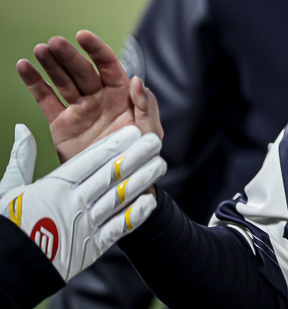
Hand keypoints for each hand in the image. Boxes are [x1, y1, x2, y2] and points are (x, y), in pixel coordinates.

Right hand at [0, 124, 165, 281]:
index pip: (90, 161)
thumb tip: (23, 130)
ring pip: (119, 197)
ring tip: (160, 165)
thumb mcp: (12, 188)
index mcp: (53, 187)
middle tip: (155, 142)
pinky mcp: (91, 247)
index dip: (115, 145)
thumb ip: (23, 158)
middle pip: (111, 175)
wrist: (10, 268)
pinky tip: (151, 201)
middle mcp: (73, 203)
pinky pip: (118, 228)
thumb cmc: (10, 223)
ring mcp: (84, 225)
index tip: (133, 132)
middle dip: (136, 156)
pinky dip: (135, 214)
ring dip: (143, 180)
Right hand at [17, 30, 162, 161]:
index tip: (83, 36)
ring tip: (40, 49)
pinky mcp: (61, 124)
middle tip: (54, 42)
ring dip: (50, 65)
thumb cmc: (138, 153)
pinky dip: (34, 84)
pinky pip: (46, 100)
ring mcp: (79, 109)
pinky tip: (25, 67)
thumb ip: (146, 106)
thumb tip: (137, 81)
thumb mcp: (150, 131)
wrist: (118, 182)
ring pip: (62, 81)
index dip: (96, 50)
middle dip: (68, 56)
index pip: (108, 65)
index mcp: (121, 94)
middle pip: (81, 71)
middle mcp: (98, 97)